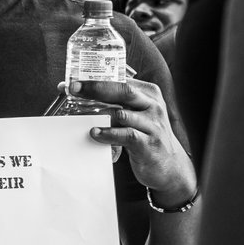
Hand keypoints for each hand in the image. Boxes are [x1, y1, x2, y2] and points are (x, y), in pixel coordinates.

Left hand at [68, 79, 197, 204]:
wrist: (168, 166)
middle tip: (74, 89)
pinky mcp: (149, 143)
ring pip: (123, 114)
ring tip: (81, 114)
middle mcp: (153, 105)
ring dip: (99, 113)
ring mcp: (153, 125)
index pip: (122, 80)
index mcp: (148, 93)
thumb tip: (84, 92)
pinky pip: (127, 135)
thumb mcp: (136, 114)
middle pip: (123, 91)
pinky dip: (109, 134)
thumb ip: (117, 102)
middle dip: (96, 88)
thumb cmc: (146, 136)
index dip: (97, 78)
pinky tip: (95, 133)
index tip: (75, 81)